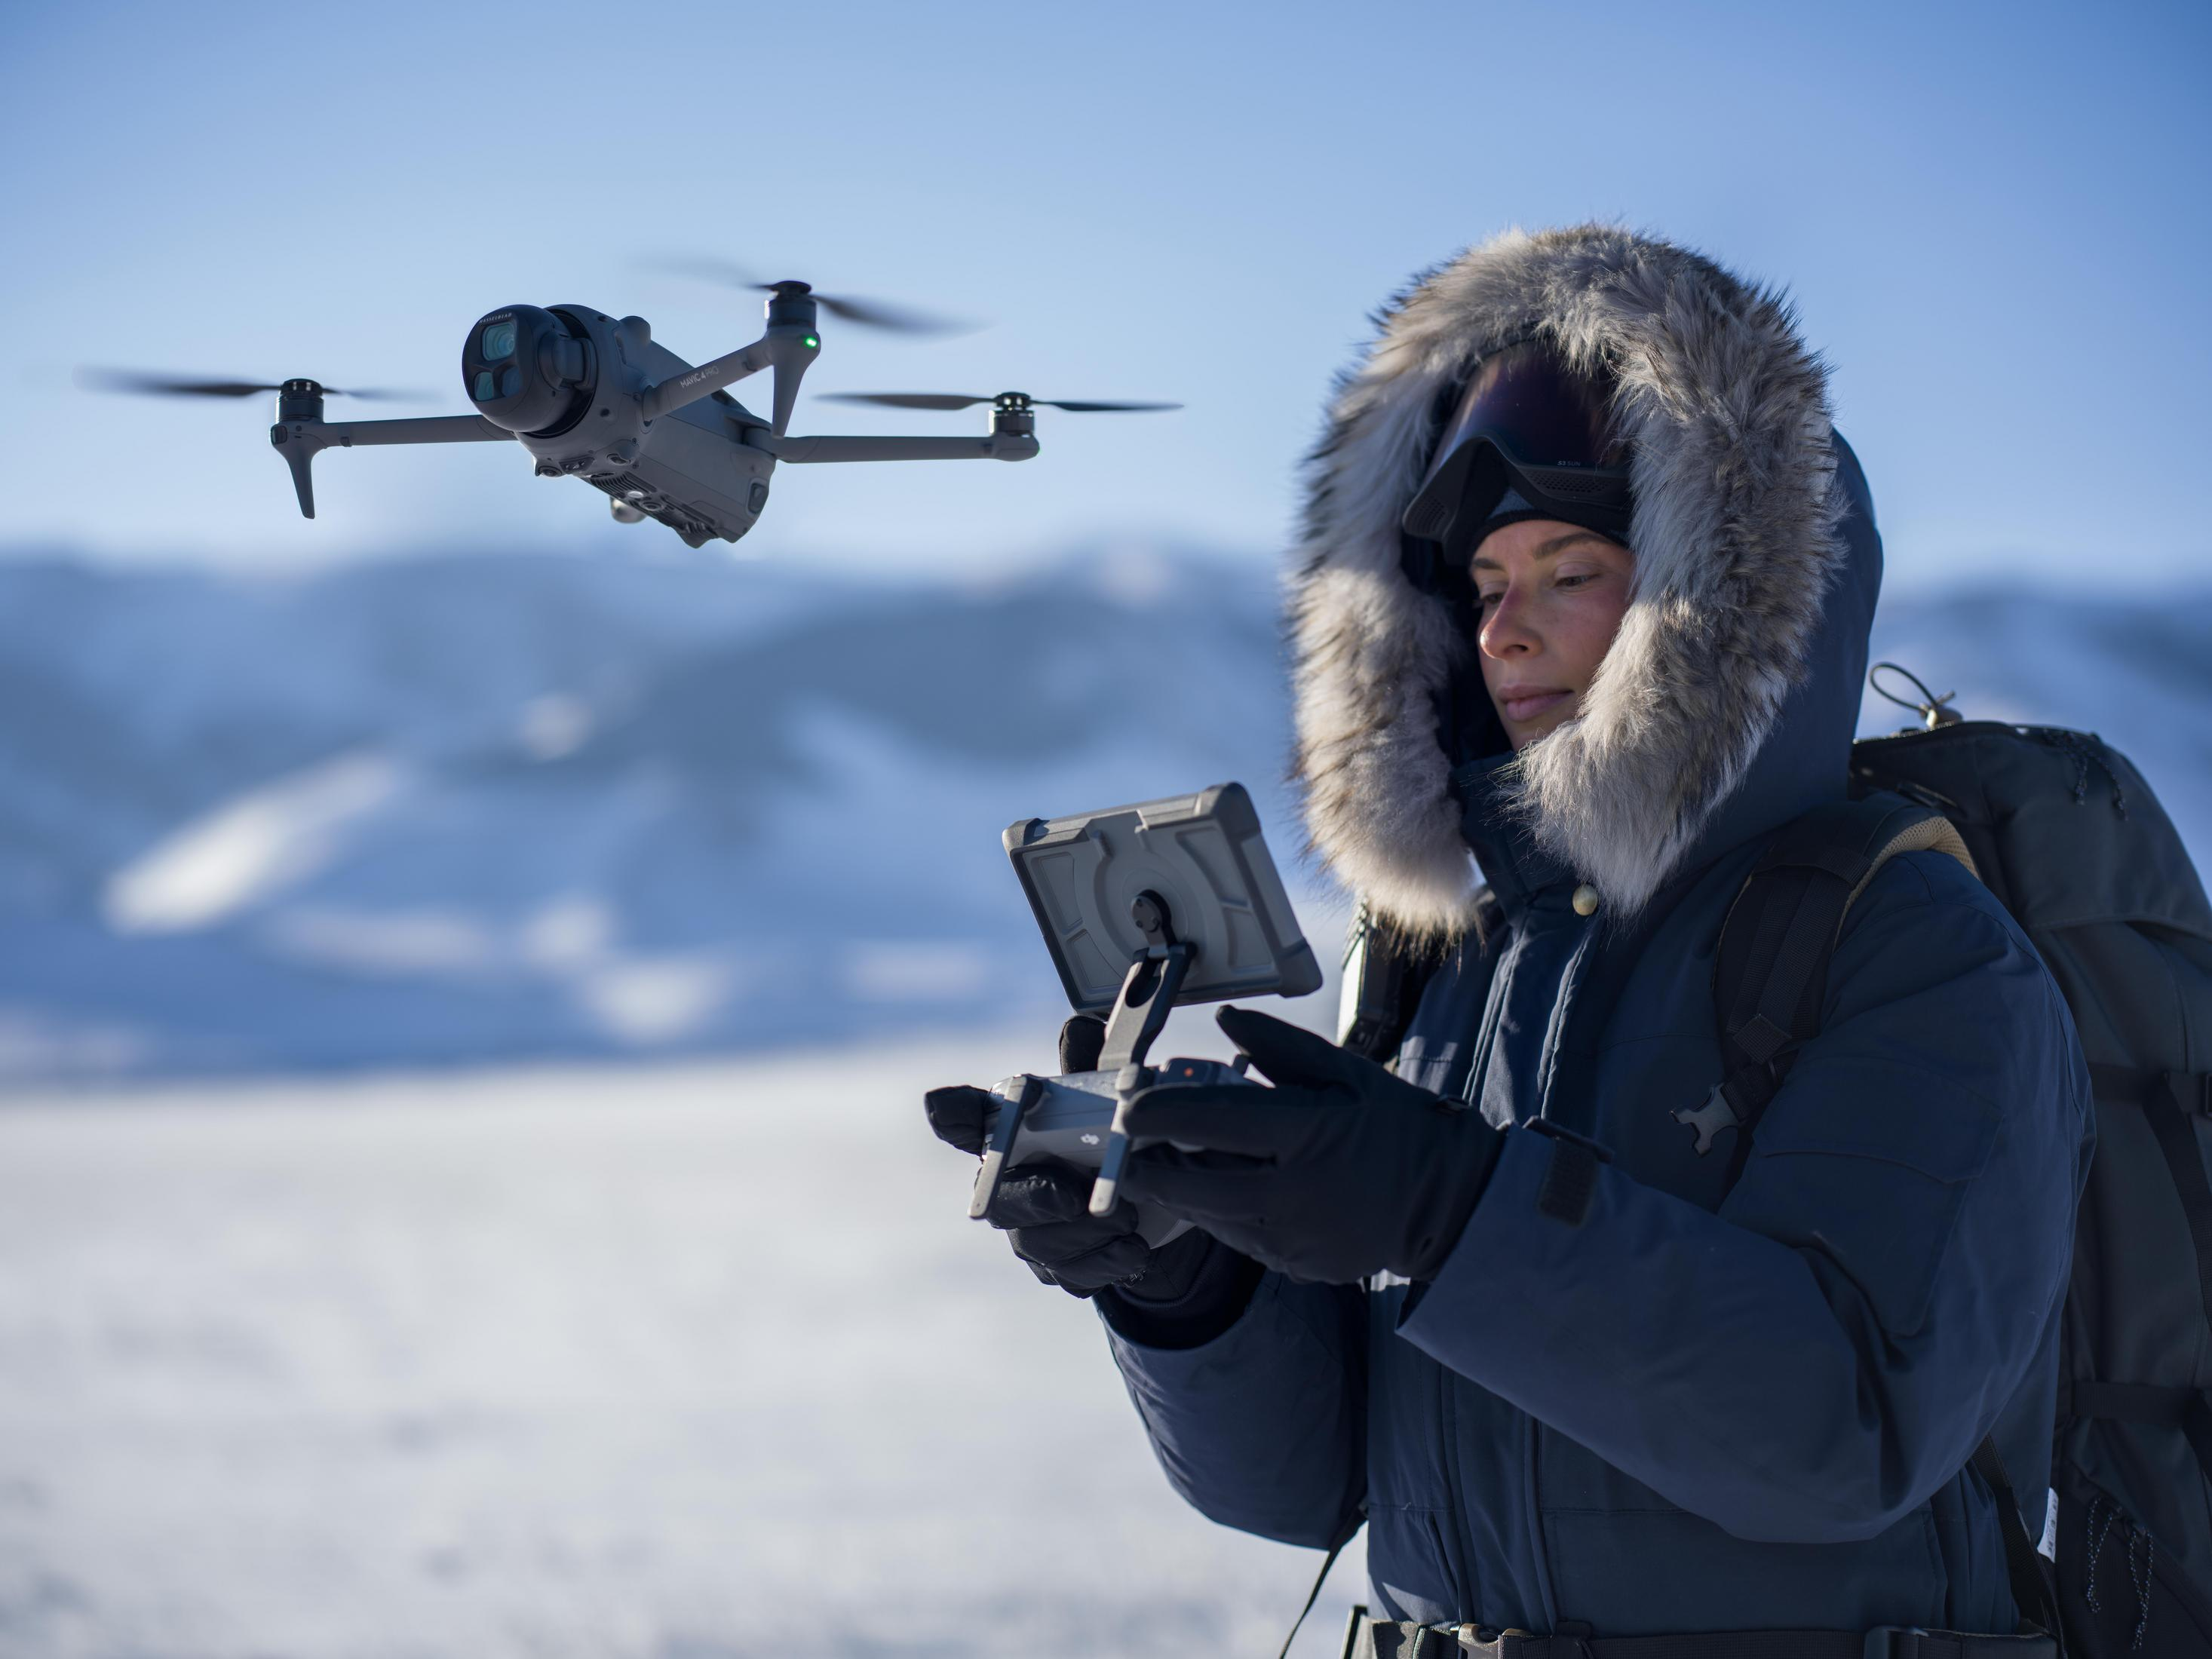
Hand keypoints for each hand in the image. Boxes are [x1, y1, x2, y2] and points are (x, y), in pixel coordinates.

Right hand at [924, 1015, 1217, 1299]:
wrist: (1155, 1204)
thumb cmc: (1115, 1136)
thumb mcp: (1113, 1099)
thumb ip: (1092, 1068)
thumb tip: (1080, 1028)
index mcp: (1012, 1129)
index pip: (964, 1117)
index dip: (951, 1113)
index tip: (944, 1106)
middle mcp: (1008, 1180)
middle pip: (999, 1196)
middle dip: (1035, 1198)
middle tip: (1072, 1196)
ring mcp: (1029, 1228)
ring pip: (1037, 1243)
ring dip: (1084, 1236)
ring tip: (1128, 1223)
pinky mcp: (1056, 1266)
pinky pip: (1069, 1274)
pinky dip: (1104, 1264)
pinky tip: (1132, 1252)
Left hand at [1120, 1006, 1503, 1284]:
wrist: (1448, 1201)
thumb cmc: (1396, 1126)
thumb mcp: (1346, 1073)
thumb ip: (1280, 1047)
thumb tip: (1224, 1021)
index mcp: (1306, 1134)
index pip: (1210, 1122)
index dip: (1158, 1114)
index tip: (1130, 1106)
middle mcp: (1294, 1193)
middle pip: (1193, 1185)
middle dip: (1147, 1168)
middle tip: (1128, 1150)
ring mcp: (1295, 1239)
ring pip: (1210, 1218)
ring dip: (1179, 1192)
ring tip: (1161, 1168)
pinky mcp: (1298, 1265)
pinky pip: (1240, 1240)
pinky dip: (1220, 1215)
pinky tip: (1216, 1191)